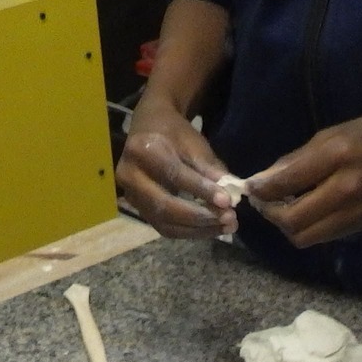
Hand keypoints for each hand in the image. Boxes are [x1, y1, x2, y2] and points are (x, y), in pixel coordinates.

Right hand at [116, 97, 236, 238]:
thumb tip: (231, 194)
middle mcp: (130, 176)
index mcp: (142, 151)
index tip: (227, 201)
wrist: (149, 130)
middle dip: (199, 216)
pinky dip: (190, 232)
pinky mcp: (139, 210)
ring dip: (198, 229)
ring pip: (165, 223)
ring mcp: (131, 196)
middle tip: (229, 218)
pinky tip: (212, 228)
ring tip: (226, 227)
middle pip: (164, 206)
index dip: (202, 190)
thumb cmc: (173, 134)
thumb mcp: (193, 143)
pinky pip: (165, 228)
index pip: (174, 175)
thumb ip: (210, 168)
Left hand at [245, 107, 361, 248]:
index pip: (285, 183)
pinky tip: (307, 212)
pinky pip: (324, 236)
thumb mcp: (334, 134)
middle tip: (264, 202)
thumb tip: (265, 179)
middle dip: (271, 214)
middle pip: (292, 221)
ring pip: (306, 236)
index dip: (260, 190)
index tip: (251, 188)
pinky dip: (308, 228)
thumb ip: (299, 158)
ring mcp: (356, 212)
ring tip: (284, 208)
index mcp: (336, 157)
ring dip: (288, 226)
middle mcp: (345, 189)